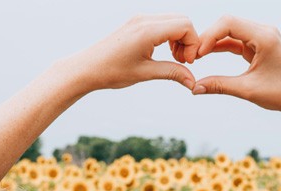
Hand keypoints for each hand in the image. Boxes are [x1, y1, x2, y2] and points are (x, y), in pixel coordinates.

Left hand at [75, 14, 198, 90]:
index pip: (185, 26)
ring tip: (174, 59)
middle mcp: (145, 20)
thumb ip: (172, 73)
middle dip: (188, 41)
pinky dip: (170, 36)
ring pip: (174, 21)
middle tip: (182, 62)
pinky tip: (165, 53)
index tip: (187, 63)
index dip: (193, 45)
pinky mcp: (137, 23)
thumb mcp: (145, 73)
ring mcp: (140, 19)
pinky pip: (163, 23)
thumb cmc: (111, 71)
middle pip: (183, 20)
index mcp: (147, 30)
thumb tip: (193, 81)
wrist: (87, 68)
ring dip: (180, 39)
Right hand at [192, 15, 280, 129]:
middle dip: (208, 37)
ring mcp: (262, 36)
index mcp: (264, 37)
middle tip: (192, 55)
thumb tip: (194, 88)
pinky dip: (221, 47)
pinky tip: (206, 55)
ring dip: (213, 42)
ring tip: (196, 56)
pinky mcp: (260, 44)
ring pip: (230, 31)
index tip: (196, 54)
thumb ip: (220, 85)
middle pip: (228, 23)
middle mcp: (264, 31)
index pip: (229, 23)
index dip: (208, 36)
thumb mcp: (248, 90)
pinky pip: (236, 40)